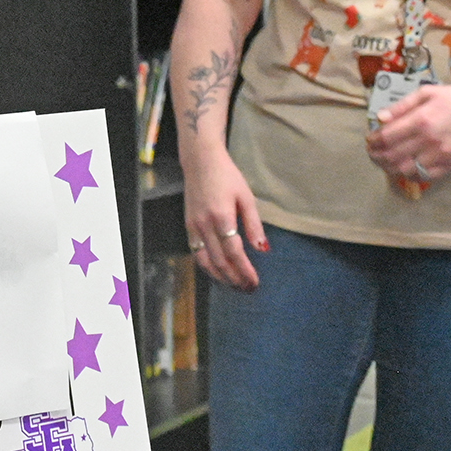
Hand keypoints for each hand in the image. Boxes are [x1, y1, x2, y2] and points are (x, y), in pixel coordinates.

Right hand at [182, 148, 266, 290]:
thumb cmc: (227, 177)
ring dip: (220, 277)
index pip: (234, 252)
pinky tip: (218, 273)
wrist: (200, 162)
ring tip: (234, 286)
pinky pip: (196, 253)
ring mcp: (193, 226)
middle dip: (234, 279)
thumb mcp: (246, 197)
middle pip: (219, 261)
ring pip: (204, 261)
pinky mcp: (188, 226)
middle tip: (248, 289)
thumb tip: (262, 249)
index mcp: (222, 217)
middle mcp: (205, 225)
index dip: (245, 270)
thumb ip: (254, 225)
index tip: (255, 282)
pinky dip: (207, 267)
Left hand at [365, 83, 450, 182]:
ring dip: (389, 167)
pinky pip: (423, 177)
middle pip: (392, 155)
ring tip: (384, 161)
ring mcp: (440, 156)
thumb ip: (401, 106)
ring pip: (404, 170)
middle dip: (376, 155)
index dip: (373, 141)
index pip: (387, 137)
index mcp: (421, 121)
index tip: (370, 140)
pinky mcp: (450, 166)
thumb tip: (380, 118)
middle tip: (372, 152)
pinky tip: (403, 168)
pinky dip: (408, 175)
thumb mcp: (427, 93)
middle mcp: (429, 141)